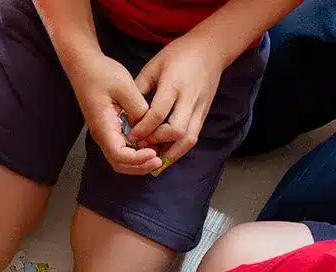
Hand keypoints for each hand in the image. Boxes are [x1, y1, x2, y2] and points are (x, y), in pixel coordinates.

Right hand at [67, 52, 163, 174]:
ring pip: (120, 159)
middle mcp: (102, 135)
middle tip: (159, 161)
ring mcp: (105, 133)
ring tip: (156, 155)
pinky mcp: (109, 128)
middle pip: (119, 163)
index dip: (137, 159)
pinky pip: (122, 148)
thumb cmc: (102, 73)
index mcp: (103, 127)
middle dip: (139, 167)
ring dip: (138, 162)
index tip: (153, 152)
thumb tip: (148, 125)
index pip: (119, 155)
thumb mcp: (125, 87)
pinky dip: (135, 152)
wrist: (84, 65)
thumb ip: (138, 109)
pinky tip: (149, 145)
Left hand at [130, 31, 226, 166]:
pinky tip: (166, 153)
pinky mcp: (204, 114)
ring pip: (188, 140)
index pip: (158, 113)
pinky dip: (179, 148)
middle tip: (141, 146)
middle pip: (176, 131)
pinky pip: (193, 137)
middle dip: (157, 142)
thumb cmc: (179, 54)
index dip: (143, 129)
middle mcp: (190, 99)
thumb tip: (124, 112)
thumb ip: (139, 88)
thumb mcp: (154, 65)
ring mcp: (200, 108)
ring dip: (170, 153)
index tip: (130, 136)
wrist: (211, 49)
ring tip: (154, 159)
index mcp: (174, 84)